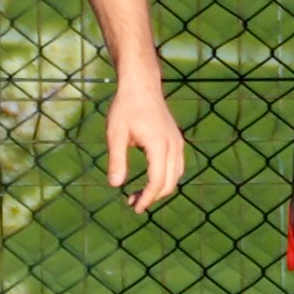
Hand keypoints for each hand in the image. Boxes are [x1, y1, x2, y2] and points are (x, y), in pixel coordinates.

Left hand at [105, 78, 187, 212]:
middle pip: (169, 182)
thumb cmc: (126, 107)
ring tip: (139, 195)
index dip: (147, 198)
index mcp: (159, 145)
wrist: (141, 85)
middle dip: (152, 197)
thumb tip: (115, 185)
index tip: (134, 208)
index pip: (157, 181)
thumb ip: (117, 159)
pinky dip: (166, 178)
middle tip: (132, 203)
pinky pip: (177, 166)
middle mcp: (173, 145)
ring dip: (160, 189)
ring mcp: (177, 142)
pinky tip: (150, 179)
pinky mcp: (177, 140)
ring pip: (176, 176)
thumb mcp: (115, 134)